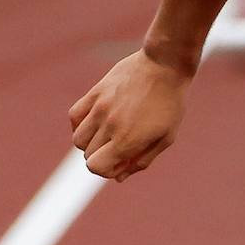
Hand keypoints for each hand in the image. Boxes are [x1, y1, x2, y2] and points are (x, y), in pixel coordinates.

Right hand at [68, 49, 189, 180]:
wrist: (164, 66)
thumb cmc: (170, 104)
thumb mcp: (165, 137)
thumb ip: (142, 160)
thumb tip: (118, 178)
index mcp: (128, 139)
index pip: (97, 167)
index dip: (107, 171)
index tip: (120, 163)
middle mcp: (110, 125)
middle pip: (88, 155)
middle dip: (103, 157)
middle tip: (121, 146)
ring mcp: (99, 108)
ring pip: (78, 139)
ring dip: (91, 143)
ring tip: (110, 134)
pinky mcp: (94, 93)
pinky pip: (74, 116)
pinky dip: (81, 125)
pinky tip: (97, 121)